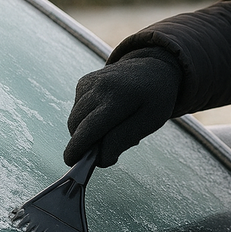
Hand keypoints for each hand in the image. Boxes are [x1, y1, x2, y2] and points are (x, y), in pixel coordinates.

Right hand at [64, 53, 181, 167]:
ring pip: (74, 120)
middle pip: (77, 127)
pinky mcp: (83, 82)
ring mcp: (89, 82)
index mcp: (119, 97)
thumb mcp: (150, 121)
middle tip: (104, 151)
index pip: (90, 129)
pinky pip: (77, 110)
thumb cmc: (155, 98)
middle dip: (84, 144)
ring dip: (87, 132)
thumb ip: (124, 139)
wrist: (153, 67)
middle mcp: (100, 87)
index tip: (75, 164)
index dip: (80, 150)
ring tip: (113, 128)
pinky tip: (106, 115)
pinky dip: (87, 119)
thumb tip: (100, 158)